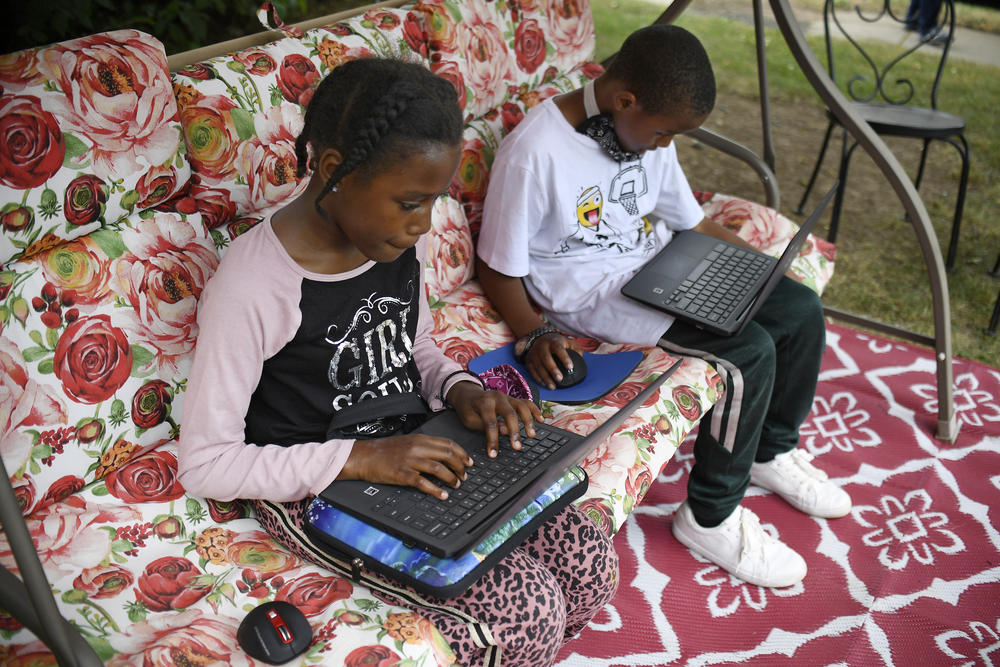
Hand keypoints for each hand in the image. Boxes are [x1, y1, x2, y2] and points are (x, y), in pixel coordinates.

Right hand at [339, 434, 471, 499]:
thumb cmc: (383, 451)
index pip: (448, 443)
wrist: (362, 456)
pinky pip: (423, 482)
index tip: (469, 462)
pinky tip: (442, 495)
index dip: (462, 453)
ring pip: (438, 468)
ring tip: (456, 485)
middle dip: (460, 466)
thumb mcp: (406, 442)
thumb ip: (423, 447)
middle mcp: (417, 448)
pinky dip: (435, 490)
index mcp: (420, 439)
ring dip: (451, 478)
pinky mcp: (401, 474)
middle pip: (447, 454)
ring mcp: (409, 460)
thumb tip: (442, 456)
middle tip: (465, 476)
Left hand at [446, 381, 541, 457]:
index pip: (490, 423)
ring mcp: (507, 397)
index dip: (493, 440)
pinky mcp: (512, 399)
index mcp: (484, 402)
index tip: (494, 454)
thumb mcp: (469, 419)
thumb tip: (505, 431)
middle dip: (515, 432)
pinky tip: (541, 420)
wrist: (467, 394)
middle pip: (510, 414)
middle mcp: (498, 397)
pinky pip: (526, 402)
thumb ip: (484, 425)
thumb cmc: (468, 408)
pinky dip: (535, 410)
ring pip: (521, 406)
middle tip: (517, 447)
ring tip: (532, 435)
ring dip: (528, 421)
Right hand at [524, 333, 582, 390]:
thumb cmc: (558, 343)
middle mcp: (542, 346)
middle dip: (553, 370)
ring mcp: (534, 353)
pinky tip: (545, 385)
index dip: (564, 358)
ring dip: (545, 378)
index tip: (570, 367)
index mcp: (554, 341)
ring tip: (553, 387)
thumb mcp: (568, 342)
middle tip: (560, 379)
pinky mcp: (528, 360)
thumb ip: (576, 350)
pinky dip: (538, 379)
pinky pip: (532, 371)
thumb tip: (581, 360)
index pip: (559, 349)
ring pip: (538, 366)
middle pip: (546, 358)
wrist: (540, 338)